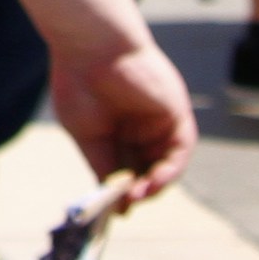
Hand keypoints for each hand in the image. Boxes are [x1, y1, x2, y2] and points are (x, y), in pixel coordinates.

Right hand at [48, 26, 198, 198]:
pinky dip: (168, 171)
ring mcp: (159, 121)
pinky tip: (151, 183)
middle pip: (147, 169)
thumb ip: (104, 165)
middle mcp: (141, 127)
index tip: (114, 212)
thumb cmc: (80, 85)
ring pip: (164, 164)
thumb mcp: (88, 135)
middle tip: (125, 209)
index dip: (122, 191)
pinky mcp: (175, 113)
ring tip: (135, 198)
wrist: (91, 48)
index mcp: (116, 130)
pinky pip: (179, 150)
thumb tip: (113, 198)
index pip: (126, 168)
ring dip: (154, 186)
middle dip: (137, 192)